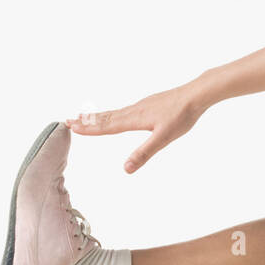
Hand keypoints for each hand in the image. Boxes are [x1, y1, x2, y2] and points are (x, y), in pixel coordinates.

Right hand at [66, 83, 207, 172]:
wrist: (196, 94)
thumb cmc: (182, 116)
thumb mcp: (163, 138)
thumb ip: (144, 153)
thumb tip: (126, 169)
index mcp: (135, 119)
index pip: (107, 126)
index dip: (89, 129)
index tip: (71, 127)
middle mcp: (134, 110)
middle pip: (106, 117)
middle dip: (87, 121)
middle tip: (68, 121)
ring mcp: (142, 105)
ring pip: (115, 112)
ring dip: (97, 116)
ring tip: (84, 116)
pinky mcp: (149, 103)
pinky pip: (124, 109)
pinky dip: (113, 113)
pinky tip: (117, 115)